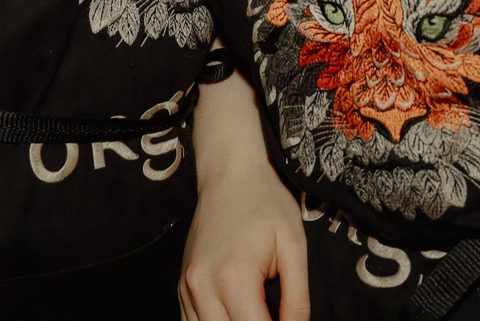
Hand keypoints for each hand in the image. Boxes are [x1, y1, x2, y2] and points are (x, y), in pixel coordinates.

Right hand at [178, 153, 306, 320]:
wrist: (230, 173)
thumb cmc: (265, 203)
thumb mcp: (294, 247)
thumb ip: (297, 299)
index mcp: (233, 276)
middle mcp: (202, 286)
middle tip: (273, 315)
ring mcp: (187, 287)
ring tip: (255, 313)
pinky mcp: (182, 286)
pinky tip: (235, 315)